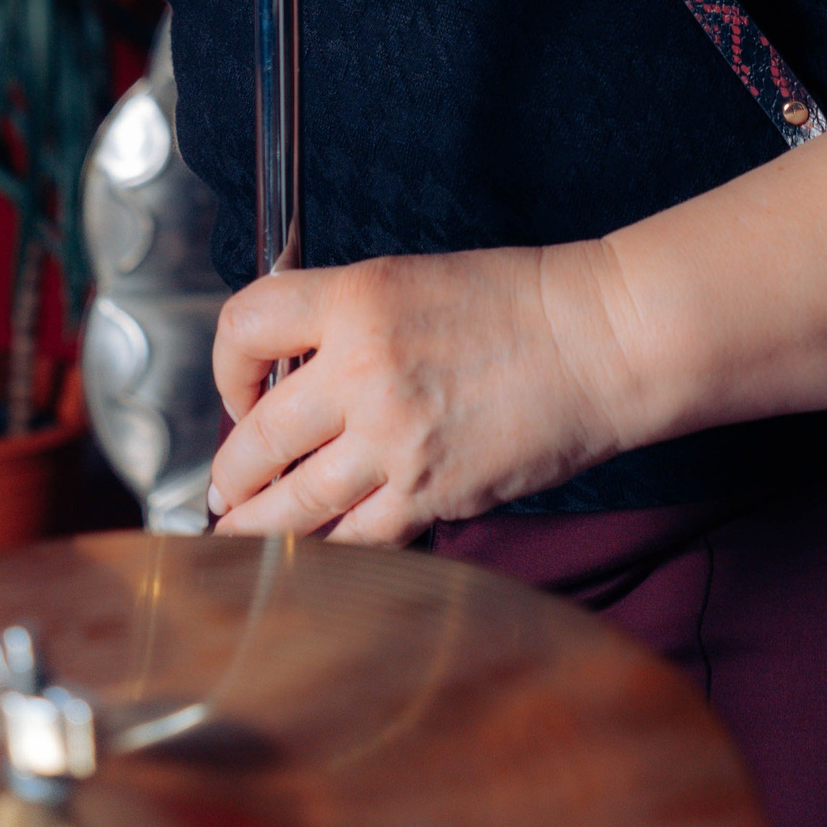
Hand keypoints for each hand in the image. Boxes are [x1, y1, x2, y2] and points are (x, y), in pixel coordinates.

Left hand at [207, 244, 633, 543]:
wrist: (600, 341)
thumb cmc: (519, 303)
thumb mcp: (413, 279)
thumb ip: (346, 321)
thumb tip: (289, 373)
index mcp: (357, 298)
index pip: (245, 327)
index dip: (226, 366)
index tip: (239, 390)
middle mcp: (362, 368)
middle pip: (253, 439)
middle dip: (230, 472)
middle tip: (226, 485)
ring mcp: (393, 439)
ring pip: (289, 505)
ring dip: (254, 524)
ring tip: (237, 532)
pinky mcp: (427, 494)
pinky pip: (352, 538)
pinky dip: (327, 547)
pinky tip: (314, 548)